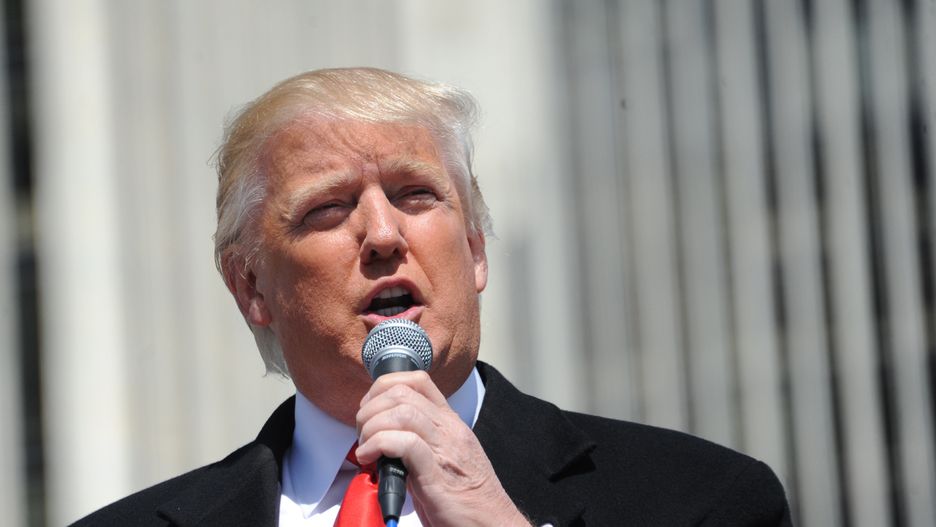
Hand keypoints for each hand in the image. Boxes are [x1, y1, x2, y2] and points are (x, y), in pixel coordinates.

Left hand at [355, 370, 530, 526]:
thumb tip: (384, 439)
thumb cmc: (467, 499)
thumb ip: (419, 443)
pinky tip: (371, 459)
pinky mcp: (437, 474)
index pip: (418, 381)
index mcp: (450, 424)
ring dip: (372, 426)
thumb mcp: (444, 459)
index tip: (371, 408)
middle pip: (402, 392)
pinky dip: (379, 445)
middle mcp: (449, 430)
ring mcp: (445, 449)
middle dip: (371, 408)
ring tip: (366, 447)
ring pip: (402, 412)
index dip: (385, 386)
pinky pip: (405, 443)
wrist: (491, 524)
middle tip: (363, 432)